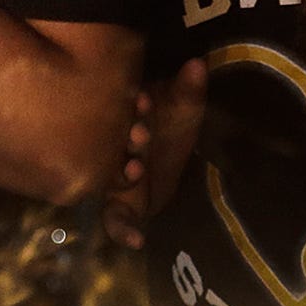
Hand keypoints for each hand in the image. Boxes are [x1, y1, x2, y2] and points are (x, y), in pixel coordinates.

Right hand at [105, 58, 207, 249]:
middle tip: (140, 132)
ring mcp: (112, 179)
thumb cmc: (172, 128)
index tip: (145, 99)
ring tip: (135, 168)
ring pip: (107, 180)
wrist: (177, 161)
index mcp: (119, 122)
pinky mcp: (121, 207)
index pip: (115, 111)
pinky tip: (137, 241)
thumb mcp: (184, 109)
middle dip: (125, 138)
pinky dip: (124, 232)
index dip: (131, 107)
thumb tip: (198, 63)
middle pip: (108, 145)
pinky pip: (115, 221)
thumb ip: (189, 89)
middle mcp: (108, 150)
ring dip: (120, 173)